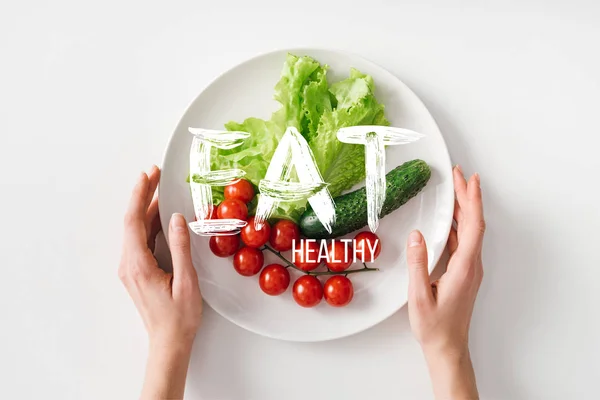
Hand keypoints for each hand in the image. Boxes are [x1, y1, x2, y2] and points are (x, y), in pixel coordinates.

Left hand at [119, 166, 201, 398]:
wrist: (168, 343)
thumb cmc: (179, 317)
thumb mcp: (186, 281)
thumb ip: (181, 248)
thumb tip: (177, 219)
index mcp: (138, 265)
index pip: (134, 221)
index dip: (140, 195)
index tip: (148, 176)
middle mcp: (129, 264)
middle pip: (132, 222)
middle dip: (143, 196)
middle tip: (155, 174)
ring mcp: (130, 268)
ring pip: (136, 230)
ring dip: (146, 208)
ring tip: (160, 189)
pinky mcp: (136, 272)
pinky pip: (140, 240)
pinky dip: (149, 223)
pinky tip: (160, 215)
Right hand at [407, 166, 484, 398]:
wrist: (447, 348)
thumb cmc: (435, 326)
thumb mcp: (420, 295)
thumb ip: (418, 264)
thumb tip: (417, 235)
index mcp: (465, 267)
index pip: (473, 226)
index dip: (472, 201)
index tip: (469, 180)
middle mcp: (472, 265)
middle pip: (475, 224)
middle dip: (468, 197)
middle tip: (459, 176)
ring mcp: (470, 269)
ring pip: (470, 232)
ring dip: (464, 210)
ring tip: (454, 192)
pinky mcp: (465, 273)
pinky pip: (464, 242)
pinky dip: (458, 225)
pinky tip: (447, 221)